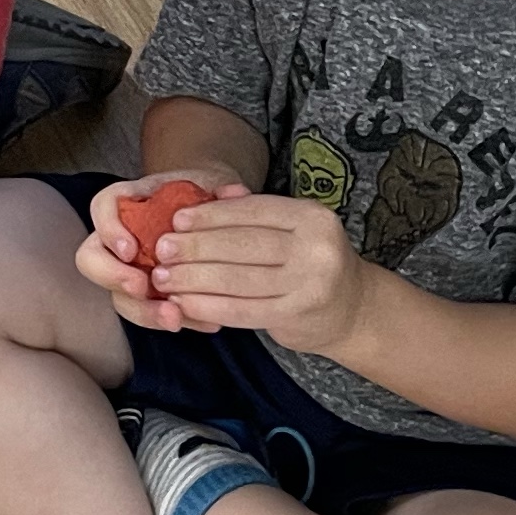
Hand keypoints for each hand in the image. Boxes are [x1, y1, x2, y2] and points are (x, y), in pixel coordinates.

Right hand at [78, 169, 246, 333]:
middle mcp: (120, 239)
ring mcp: (132, 271)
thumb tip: (234, 194)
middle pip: (91, 259)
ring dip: (144, 312)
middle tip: (142, 288)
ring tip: (175, 319)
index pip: (102, 208)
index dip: (109, 230)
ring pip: (119, 297)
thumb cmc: (204, 196)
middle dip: (113, 277)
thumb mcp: (212, 184)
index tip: (131, 249)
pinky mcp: (153, 297)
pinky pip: (154, 314)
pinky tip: (208, 323)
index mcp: (130, 203)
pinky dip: (181, 320)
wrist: (216, 216)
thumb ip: (219, 190)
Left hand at [124, 190, 368, 349]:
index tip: (176, 219)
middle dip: (196, 247)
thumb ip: (256, 216)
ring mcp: (309, 283)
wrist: (354, 310)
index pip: (253, 211)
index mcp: (311, 217)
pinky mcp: (297, 315)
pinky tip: (184, 304)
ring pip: (239, 279)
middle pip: (243, 244)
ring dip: (195, 279)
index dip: (211, 215)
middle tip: (161, 250)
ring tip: (164, 278)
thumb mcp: (295, 231)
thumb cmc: (310, 264)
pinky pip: (243, 310)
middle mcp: (316, 247)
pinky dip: (209, 306)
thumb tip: (204, 199)